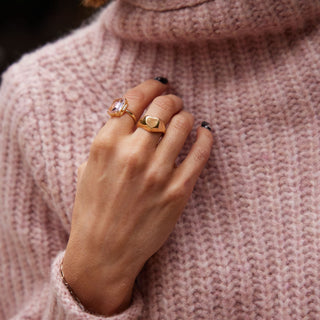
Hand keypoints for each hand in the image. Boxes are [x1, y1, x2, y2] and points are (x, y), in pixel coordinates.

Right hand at [63, 79, 212, 315]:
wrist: (103, 252)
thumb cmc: (92, 210)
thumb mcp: (87, 168)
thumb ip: (108, 140)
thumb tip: (130, 117)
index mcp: (106, 145)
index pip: (133, 99)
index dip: (149, 87)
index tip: (158, 86)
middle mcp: (132, 154)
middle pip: (162, 108)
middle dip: (171, 100)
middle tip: (174, 103)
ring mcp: (157, 173)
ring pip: (183, 125)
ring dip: (186, 116)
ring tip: (186, 119)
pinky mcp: (177, 192)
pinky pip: (200, 154)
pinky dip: (206, 138)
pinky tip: (205, 132)